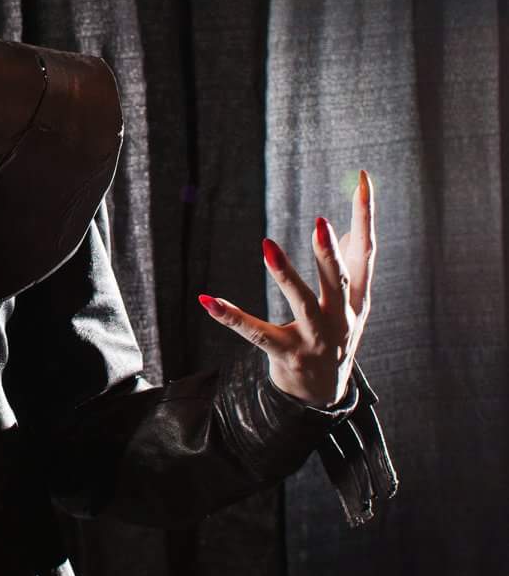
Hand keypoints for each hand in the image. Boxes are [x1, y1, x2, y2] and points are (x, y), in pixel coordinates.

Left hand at [198, 169, 375, 406]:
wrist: (324, 396)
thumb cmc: (336, 338)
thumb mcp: (350, 305)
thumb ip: (349, 267)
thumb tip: (350, 227)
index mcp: (358, 300)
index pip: (367, 252)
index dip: (366, 215)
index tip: (362, 179)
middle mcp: (342, 319)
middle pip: (337, 280)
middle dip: (329, 252)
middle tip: (320, 221)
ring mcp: (315, 339)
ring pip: (303, 304)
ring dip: (285, 274)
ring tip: (267, 245)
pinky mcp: (286, 355)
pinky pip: (254, 333)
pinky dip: (230, 316)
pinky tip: (207, 299)